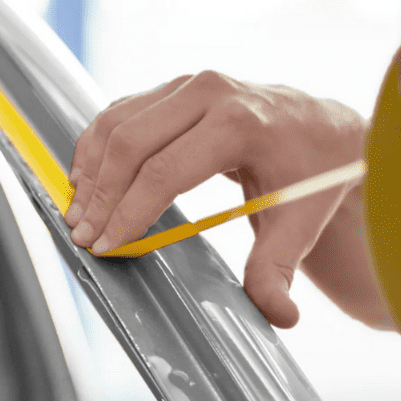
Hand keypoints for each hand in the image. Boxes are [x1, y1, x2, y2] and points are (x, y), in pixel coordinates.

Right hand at [63, 72, 392, 329]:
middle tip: (82, 234)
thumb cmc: (310, 174)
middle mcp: (209, 92)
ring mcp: (186, 85)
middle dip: (100, 195)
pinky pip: (119, 113)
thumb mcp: (300, 222)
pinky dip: (95, 147)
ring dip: (90, 169)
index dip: (129, 212)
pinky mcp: (171, 88)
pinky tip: (85, 179)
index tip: (106, 246)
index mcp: (241, 123)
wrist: (323, 126)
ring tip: (77, 211)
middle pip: (131, 143)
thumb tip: (279, 315)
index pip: (165, 171)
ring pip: (116, 123)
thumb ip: (278, 268)